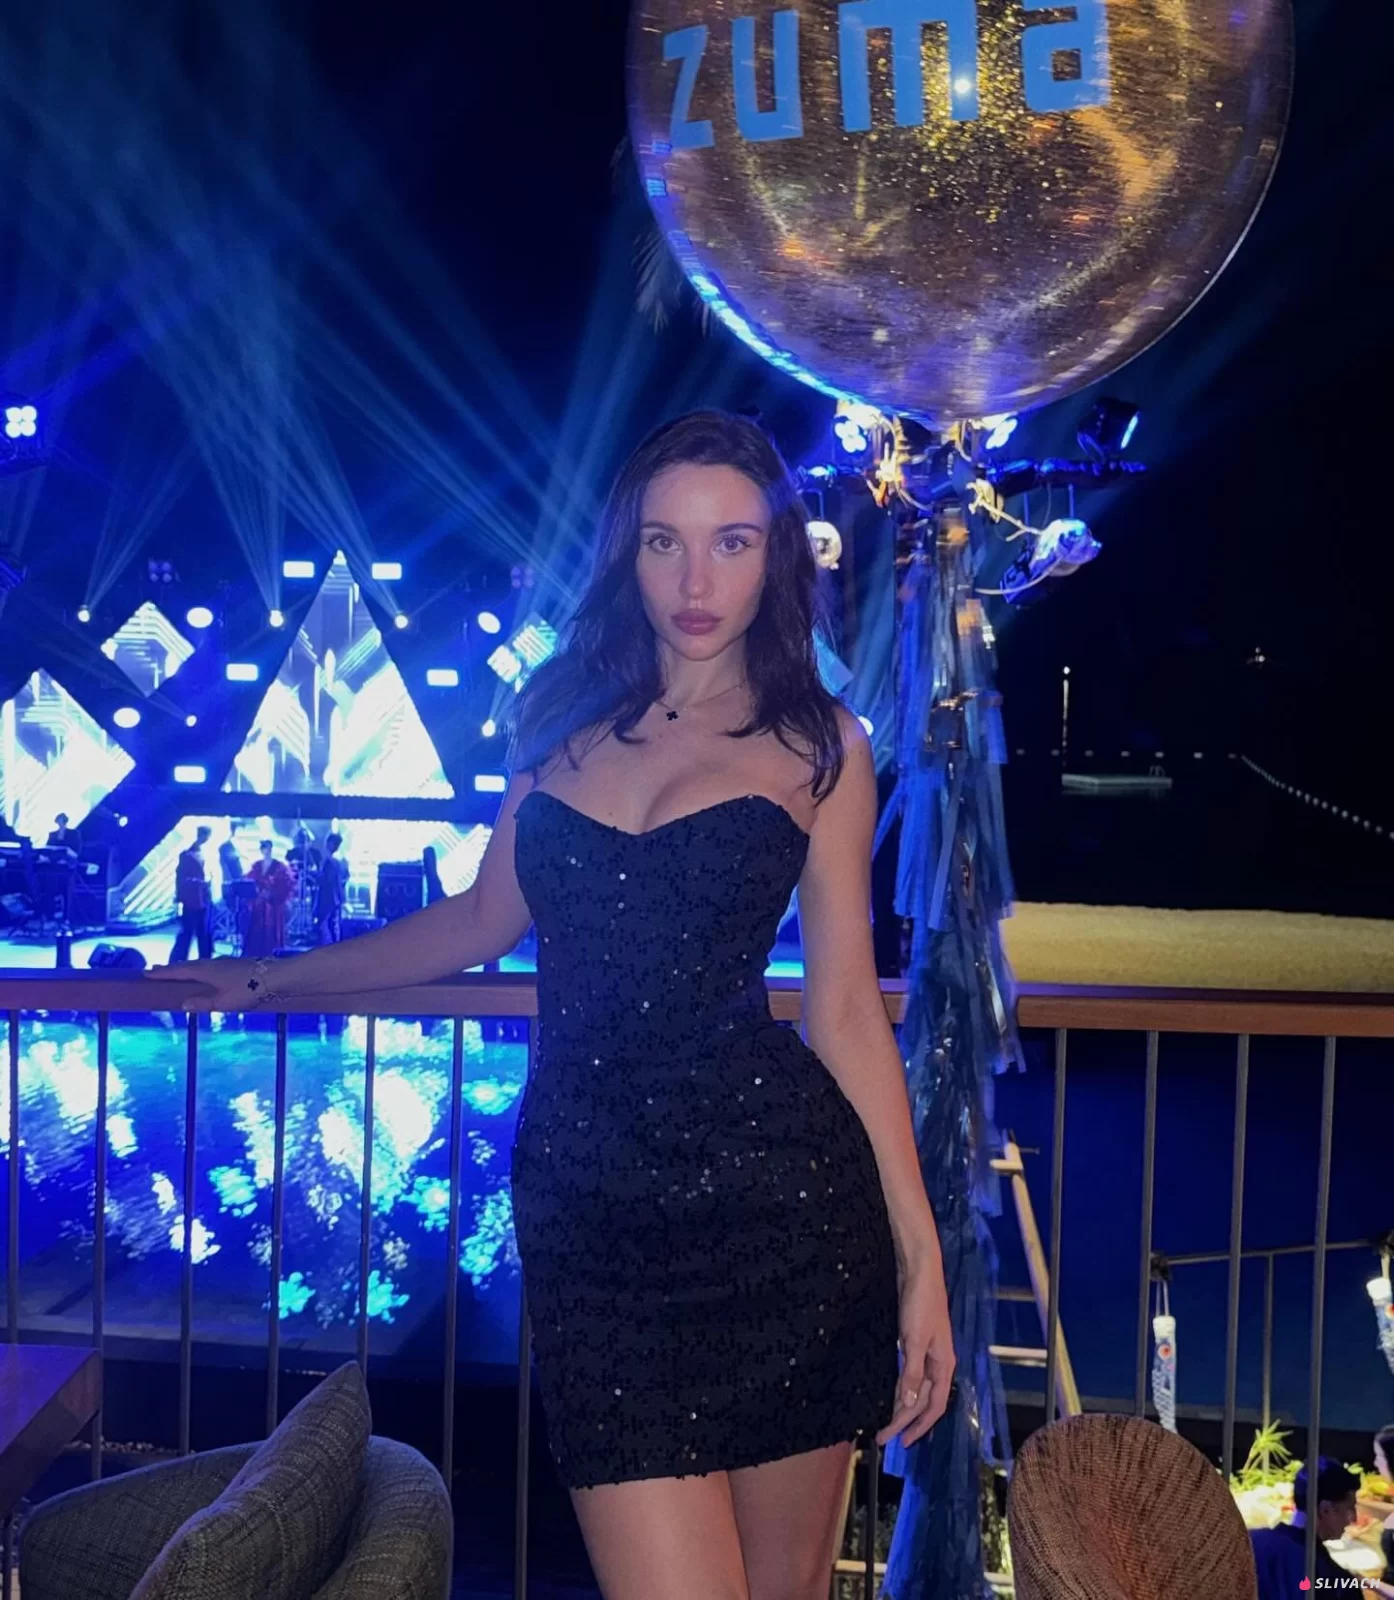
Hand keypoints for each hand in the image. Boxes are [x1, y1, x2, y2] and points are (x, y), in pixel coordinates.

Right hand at [144, 958, 270, 1012]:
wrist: (277, 976)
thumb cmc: (249, 990)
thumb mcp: (224, 1002)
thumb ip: (203, 1003)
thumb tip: (183, 1004)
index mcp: (206, 971)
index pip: (179, 972)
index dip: (163, 973)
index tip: (146, 972)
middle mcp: (213, 963)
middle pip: (188, 965)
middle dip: (171, 969)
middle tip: (156, 970)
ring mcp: (225, 962)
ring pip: (200, 964)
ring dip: (186, 968)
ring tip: (177, 972)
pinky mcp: (236, 964)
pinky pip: (211, 966)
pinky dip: (201, 969)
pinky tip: (206, 973)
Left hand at [876, 1250, 954, 1448]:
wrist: (919, 1271)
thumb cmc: (920, 1304)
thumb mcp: (915, 1340)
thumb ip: (912, 1372)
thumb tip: (908, 1403)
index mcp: (943, 1365)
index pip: (934, 1407)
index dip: (919, 1426)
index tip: (900, 1442)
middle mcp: (938, 1363)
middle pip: (923, 1401)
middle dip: (905, 1421)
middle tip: (883, 1437)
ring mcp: (927, 1352)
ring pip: (916, 1389)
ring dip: (902, 1406)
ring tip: (886, 1422)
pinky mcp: (914, 1342)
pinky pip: (909, 1374)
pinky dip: (901, 1387)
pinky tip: (891, 1393)